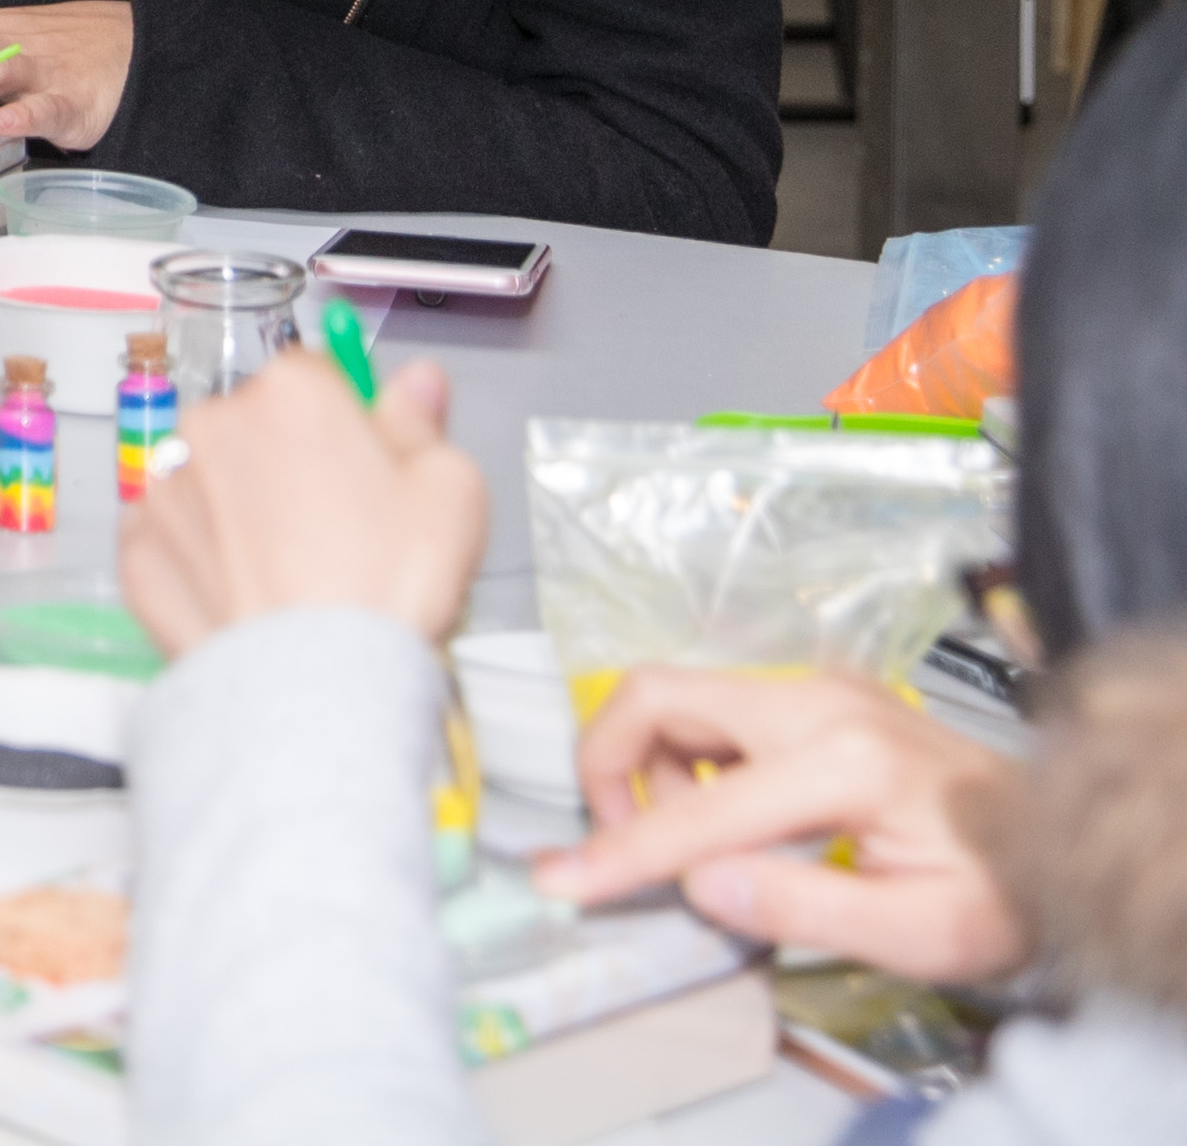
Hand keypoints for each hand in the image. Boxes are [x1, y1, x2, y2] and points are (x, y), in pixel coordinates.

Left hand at [121, 353, 481, 655]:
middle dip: (290, 463)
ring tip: (292, 573)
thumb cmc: (387, 584)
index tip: (365, 468)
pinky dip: (201, 558)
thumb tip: (417, 382)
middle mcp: (212, 423)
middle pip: (256, 426)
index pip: (316, 378)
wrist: (315, 682)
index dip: (345, 424)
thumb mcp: (450, 490)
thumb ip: (422, 423)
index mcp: (290, 392)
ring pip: (210, 480)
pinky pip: (172, 537)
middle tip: (337, 531)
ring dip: (241, 508)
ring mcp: (165, 487)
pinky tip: (244, 592)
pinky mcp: (136, 549)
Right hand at [539, 667, 1027, 983]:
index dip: (621, 851)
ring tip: (699, 843)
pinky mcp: (814, 694)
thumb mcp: (923, 933)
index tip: (561, 880)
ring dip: (654, 766)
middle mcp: (819, 702)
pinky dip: (689, 758)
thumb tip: (701, 882)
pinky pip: (714, 708)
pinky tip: (731, 816)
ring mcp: (816, 687)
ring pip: (678, 696)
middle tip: (623, 839)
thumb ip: (808, 909)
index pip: (699, 809)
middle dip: (608, 763)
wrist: (1060, 844)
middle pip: (658, 694)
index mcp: (844, 763)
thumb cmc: (1000, 896)